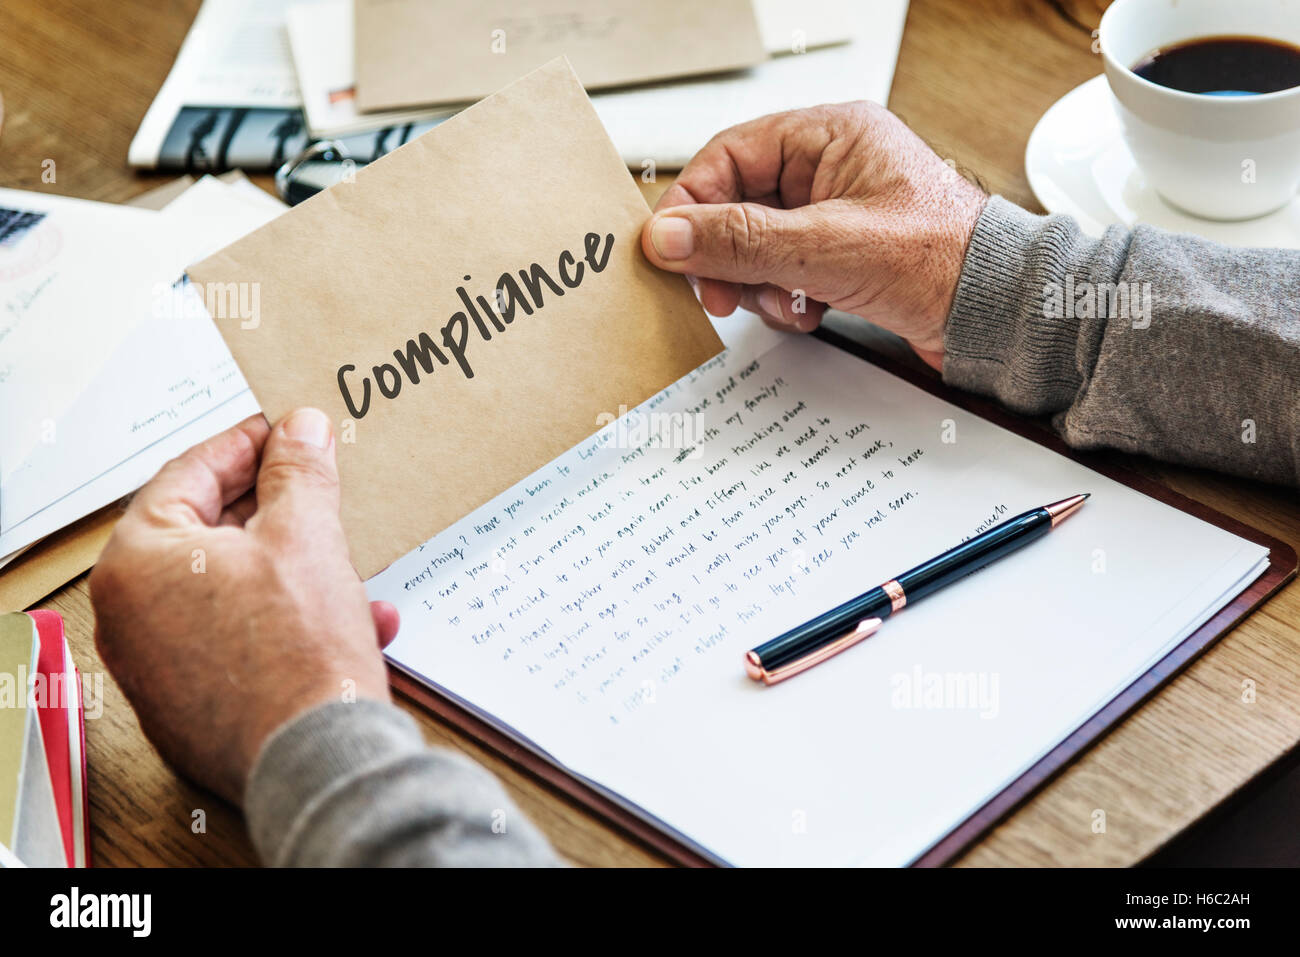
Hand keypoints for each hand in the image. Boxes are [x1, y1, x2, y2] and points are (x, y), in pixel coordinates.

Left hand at [90, 410, 399, 803]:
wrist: (317, 762)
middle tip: (322, 487)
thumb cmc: (297, 658)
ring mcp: (158, 664)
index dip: (252, 443)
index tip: (289, 431)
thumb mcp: (307, 535)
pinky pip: (241, 636)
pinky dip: (291, 620)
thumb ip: (298, 471)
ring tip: (352, 564)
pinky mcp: (192, 702)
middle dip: (281, 510)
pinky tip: (353, 619)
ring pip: (233, 587)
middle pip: (209, 531)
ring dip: (298, 568)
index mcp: (135, 561)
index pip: (190, 471)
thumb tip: (299, 429)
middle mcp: (131, 615)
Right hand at [641, 102, 987, 370]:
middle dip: (727, 255)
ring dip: (758, 284)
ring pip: (755, 246)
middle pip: (737, 206)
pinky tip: (809, 311)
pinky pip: (781, 273)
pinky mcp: (840, 257)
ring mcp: (833, 215)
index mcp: (830, 136)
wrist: (997, 315)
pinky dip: (783, 299)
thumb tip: (668, 235)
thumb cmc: (942, 261)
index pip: (729, 156)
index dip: (693, 204)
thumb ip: (741, 240)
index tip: (670, 249)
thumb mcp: (826, 248)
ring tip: (787, 302)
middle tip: (718, 292)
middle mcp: (829, 169)